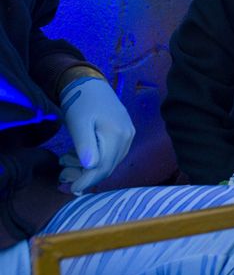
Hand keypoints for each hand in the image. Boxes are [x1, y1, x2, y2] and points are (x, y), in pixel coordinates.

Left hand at [60, 77, 135, 193]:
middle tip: (63, 174)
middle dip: (86, 176)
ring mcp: (129, 135)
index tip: (71, 189)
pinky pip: (113, 155)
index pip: (103, 167)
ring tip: (68, 162)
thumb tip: (90, 166)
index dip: (86, 180)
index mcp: (116, 134)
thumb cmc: (81, 103)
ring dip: (90, 169)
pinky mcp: (126, 133)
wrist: (91, 84)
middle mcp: (127, 136)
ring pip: (111, 162)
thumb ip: (85, 145)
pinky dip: (97, 160)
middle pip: (108, 167)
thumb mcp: (78, 123)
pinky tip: (81, 155)